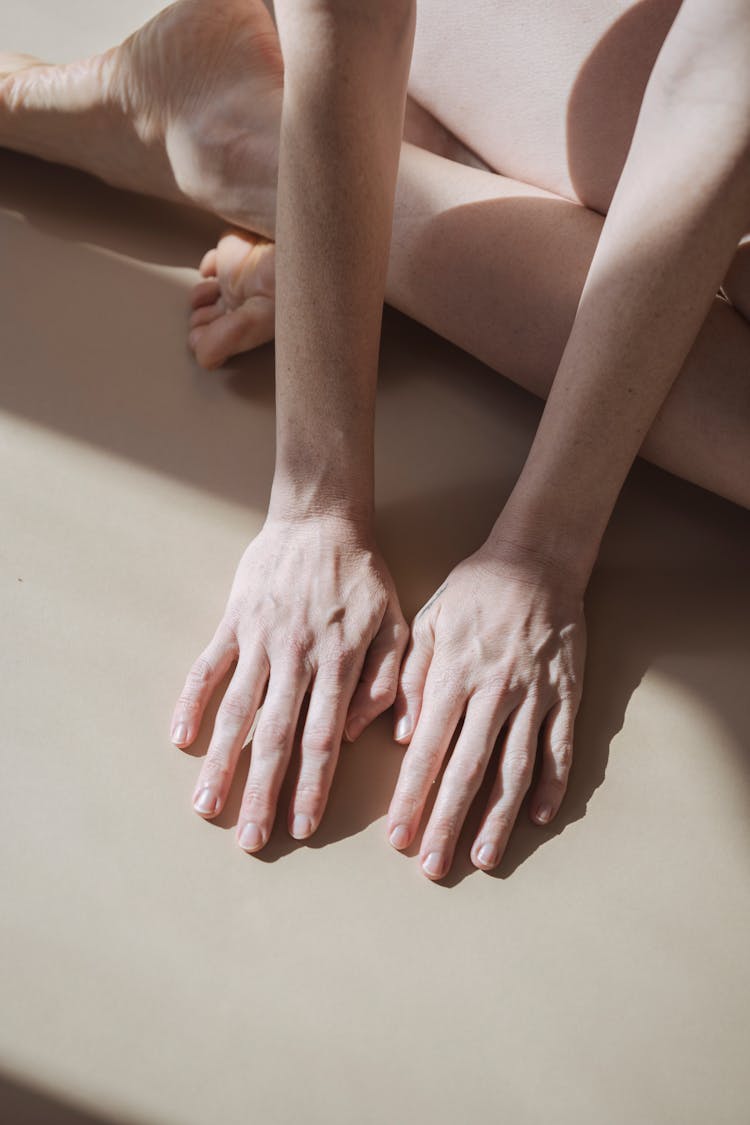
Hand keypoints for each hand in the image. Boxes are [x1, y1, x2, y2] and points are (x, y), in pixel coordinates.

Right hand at [170, 514, 407, 850]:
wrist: (320, 520)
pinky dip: (192, 701)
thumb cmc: (362, 577)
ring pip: (237, 710)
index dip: (311, 785)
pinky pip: (208, 666)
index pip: (324, 738)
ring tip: (205, 805)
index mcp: (339, 663)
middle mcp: (296, 657)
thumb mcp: (397, 625)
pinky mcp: (233, 621)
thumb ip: (387, 682)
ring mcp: (260, 640)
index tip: (300, 826)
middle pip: (276, 736)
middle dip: (262, 792)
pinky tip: (180, 738)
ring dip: (221, 761)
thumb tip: (361, 734)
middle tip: (249, 839)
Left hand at [387, 538, 586, 878]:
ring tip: (485, 858)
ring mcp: (535, 696)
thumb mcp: (428, 622)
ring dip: (498, 818)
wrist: (536, 560)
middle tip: (433, 867)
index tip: (397, 837)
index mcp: (453, 676)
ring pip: (515, 769)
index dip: (411, 798)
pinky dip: (551, 785)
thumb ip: (410, 679)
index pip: (427, 751)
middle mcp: (494, 692)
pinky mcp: (567, 694)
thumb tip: (403, 737)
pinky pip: (560, 748)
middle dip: (447, 823)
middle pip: (468, 770)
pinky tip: (538, 818)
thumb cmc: (474, 592)